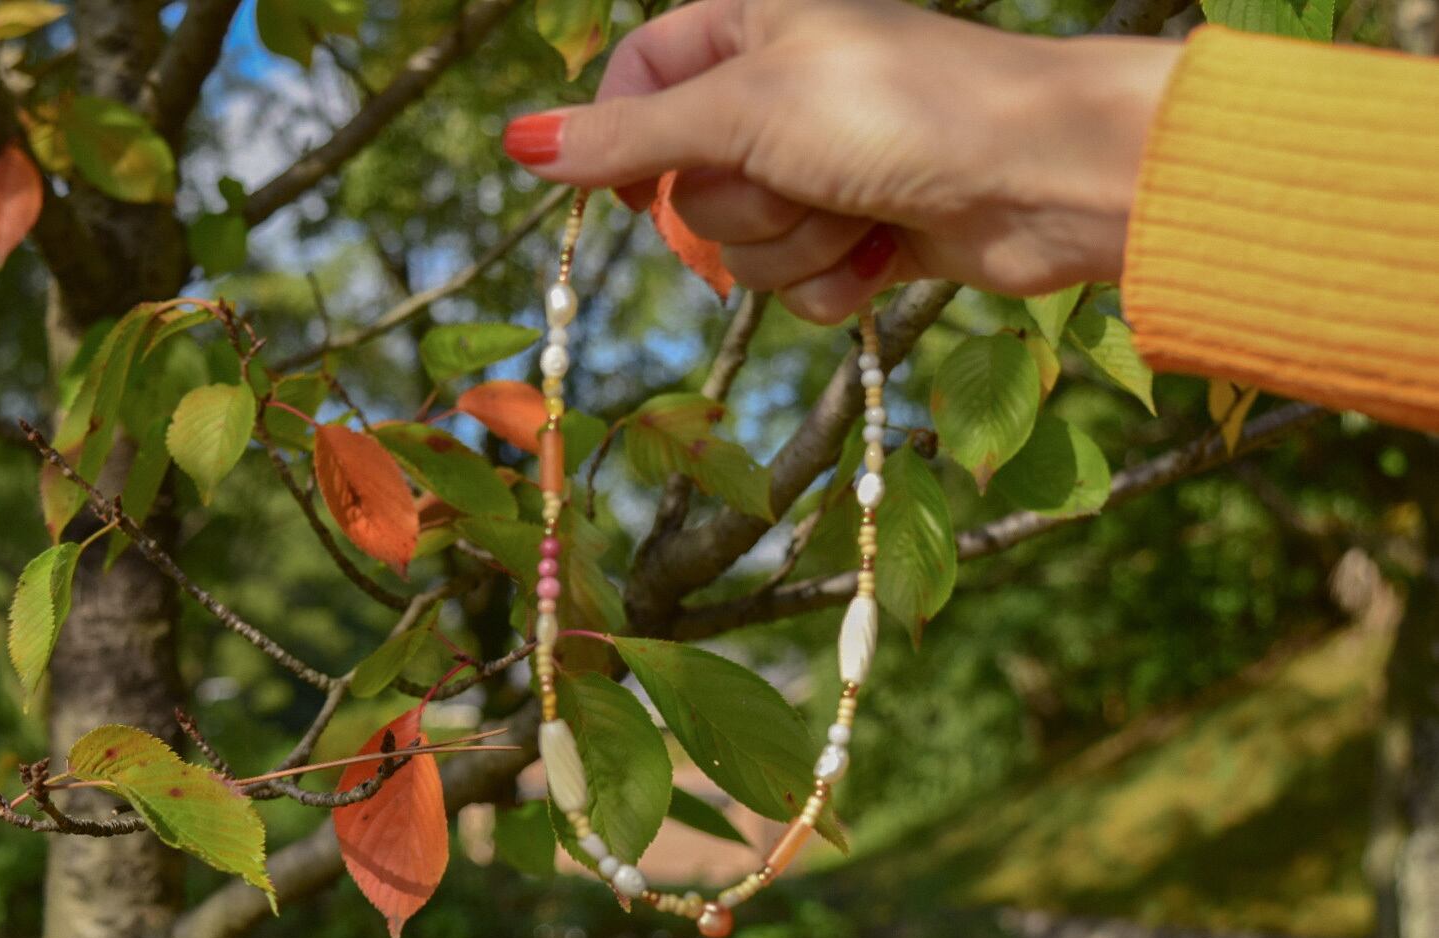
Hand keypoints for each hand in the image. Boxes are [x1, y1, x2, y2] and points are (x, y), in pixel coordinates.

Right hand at [503, 0, 1178, 322]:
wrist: (1041, 176)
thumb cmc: (899, 110)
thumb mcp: (743, 108)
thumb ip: (629, 134)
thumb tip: (519, 141)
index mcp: (749, 27)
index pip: (637, 83)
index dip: (622, 143)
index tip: (631, 192)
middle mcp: (778, 96)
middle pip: (686, 183)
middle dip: (742, 203)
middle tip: (800, 174)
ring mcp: (820, 172)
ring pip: (741, 248)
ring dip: (796, 245)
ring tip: (862, 209)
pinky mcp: (859, 237)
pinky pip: (798, 287)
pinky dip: (836, 280)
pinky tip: (886, 250)